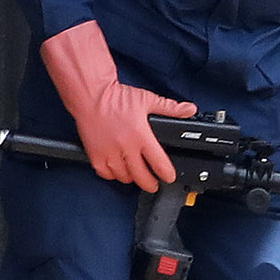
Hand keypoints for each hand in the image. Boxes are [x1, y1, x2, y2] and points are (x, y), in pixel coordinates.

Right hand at [40, 21, 194, 190]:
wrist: (91, 95)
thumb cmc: (116, 97)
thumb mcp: (147, 99)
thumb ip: (170, 108)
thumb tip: (188, 109)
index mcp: (141, 136)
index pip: (159, 164)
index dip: (167, 174)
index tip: (169, 176)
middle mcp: (126, 148)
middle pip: (142, 178)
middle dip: (151, 184)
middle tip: (154, 184)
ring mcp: (110, 154)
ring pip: (124, 178)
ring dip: (132, 178)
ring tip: (136, 174)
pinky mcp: (95, 155)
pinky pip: (106, 174)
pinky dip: (113, 175)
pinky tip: (118, 169)